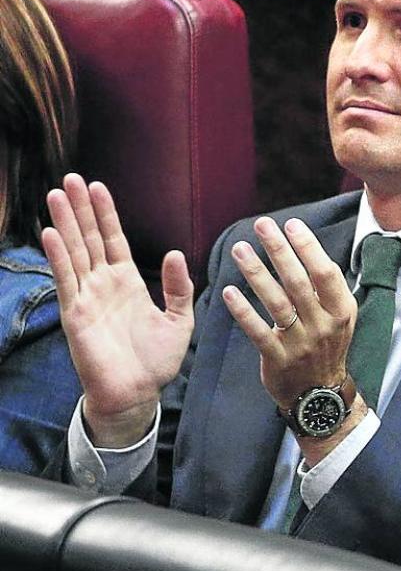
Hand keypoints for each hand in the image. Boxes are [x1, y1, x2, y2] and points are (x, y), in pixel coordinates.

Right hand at [41, 174, 194, 446]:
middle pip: (89, 238)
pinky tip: (50, 233)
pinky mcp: (76, 314)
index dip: (105, 214)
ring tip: (57, 194)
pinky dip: (58, 256)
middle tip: (70, 177)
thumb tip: (176, 253)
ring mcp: (87, 297)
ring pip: (74, 252)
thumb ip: (178, 287)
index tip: (98, 186)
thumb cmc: (156, 360)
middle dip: (80, 208)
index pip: (113, 239)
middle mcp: (103, 284)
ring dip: (65, 223)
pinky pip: (66, 280)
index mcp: (127, 282)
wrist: (138, 393)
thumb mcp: (179, 319)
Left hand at [220, 216, 355, 411]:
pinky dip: (243, 311)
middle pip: (298, 282)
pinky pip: (257, 331)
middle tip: (262, 225)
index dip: (308, 247)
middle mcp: (323, 325)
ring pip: (276, 302)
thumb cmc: (327, 345)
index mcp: (341, 311)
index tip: (291, 224)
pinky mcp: (277, 358)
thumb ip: (329, 288)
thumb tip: (311, 249)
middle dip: (279, 250)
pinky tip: (229, 292)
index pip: (325, 273)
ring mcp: (300, 343)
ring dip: (257, 273)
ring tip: (240, 249)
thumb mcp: (341, 317)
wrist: (319, 394)